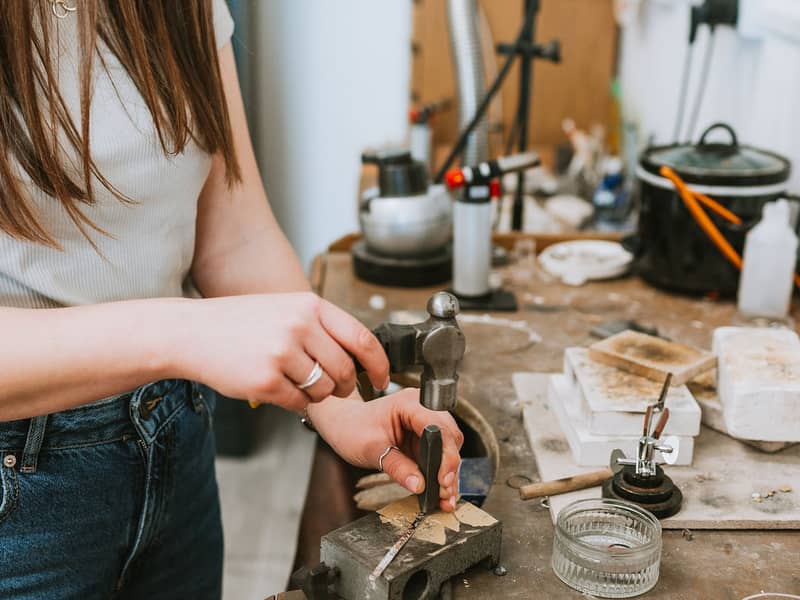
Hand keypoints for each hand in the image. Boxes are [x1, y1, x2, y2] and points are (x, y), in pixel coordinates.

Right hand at [175, 293, 388, 410]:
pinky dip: (295, 401)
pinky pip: (300, 403)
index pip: (362, 338)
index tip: (382, 378)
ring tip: (296, 381)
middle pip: (346, 370)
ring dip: (318, 394)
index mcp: (310, 305)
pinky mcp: (265, 381)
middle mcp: (299, 327)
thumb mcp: (287, 308)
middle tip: (334, 386)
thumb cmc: (242, 323)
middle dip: (345, 385)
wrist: (191, 332)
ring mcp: (282, 354)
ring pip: (325, 390)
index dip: (379, 363)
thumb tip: (362, 355)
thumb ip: (322, 326)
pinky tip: (277, 387)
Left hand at [309, 388, 463, 511]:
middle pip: (450, 437)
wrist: (342, 425)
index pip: (438, 427)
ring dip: (448, 472)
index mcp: (410, 403)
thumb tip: (419, 485)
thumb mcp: (371, 450)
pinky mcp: (423, 436)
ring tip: (444, 497)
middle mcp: (422, 408)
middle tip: (445, 493)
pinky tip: (439, 490)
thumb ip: (397, 467)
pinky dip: (440, 472)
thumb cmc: (352, 429)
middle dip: (450, 467)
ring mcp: (424, 422)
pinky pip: (439, 454)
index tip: (443, 480)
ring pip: (449, 447)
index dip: (446, 455)